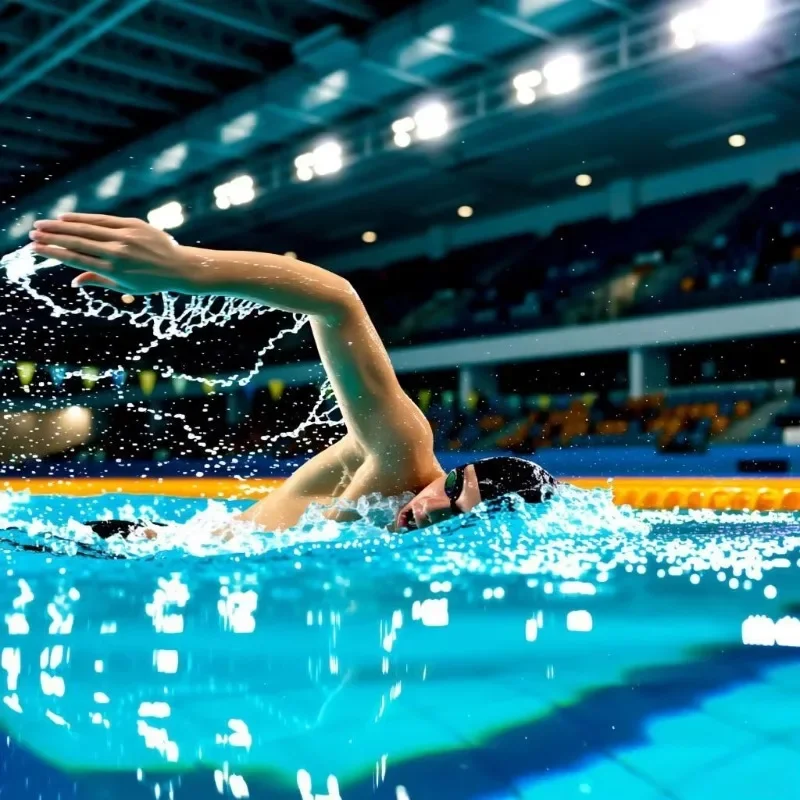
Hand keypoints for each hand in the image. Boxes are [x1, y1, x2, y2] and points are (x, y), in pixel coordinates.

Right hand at [29, 213, 196, 294]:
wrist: (180, 267)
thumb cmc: (151, 281)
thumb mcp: (126, 288)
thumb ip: (98, 281)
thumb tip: (73, 282)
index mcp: (113, 271)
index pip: (76, 260)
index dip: (54, 254)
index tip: (36, 250)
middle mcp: (117, 253)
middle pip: (77, 243)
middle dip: (52, 238)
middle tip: (32, 235)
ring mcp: (126, 237)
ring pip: (87, 229)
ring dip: (62, 226)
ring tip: (43, 225)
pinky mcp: (134, 225)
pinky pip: (104, 219)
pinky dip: (84, 218)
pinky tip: (67, 218)